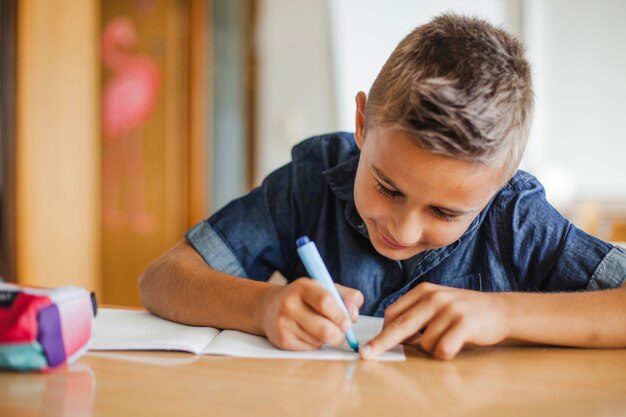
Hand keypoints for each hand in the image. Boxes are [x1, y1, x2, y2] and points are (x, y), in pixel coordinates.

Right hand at [261, 278, 363, 350]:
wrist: (270, 306)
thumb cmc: (306, 298)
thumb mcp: (326, 288)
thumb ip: (348, 297)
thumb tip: (354, 315)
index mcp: (303, 287)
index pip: (325, 302)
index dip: (341, 315)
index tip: (348, 322)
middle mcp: (289, 304)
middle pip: (324, 329)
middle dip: (339, 335)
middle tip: (341, 332)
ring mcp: (283, 323)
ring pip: (319, 341)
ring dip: (326, 339)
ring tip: (320, 328)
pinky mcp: (282, 340)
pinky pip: (309, 349)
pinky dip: (315, 344)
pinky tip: (308, 334)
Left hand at [360, 282, 511, 359]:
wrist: (500, 310)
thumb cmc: (463, 311)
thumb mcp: (437, 303)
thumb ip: (415, 313)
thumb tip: (388, 334)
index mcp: (423, 291)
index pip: (393, 312)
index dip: (382, 331)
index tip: (371, 345)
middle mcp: (434, 297)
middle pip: (400, 325)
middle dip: (381, 342)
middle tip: (366, 354)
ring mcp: (449, 309)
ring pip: (424, 343)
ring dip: (431, 349)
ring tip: (448, 339)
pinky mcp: (464, 323)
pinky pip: (442, 349)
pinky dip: (445, 354)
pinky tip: (455, 346)